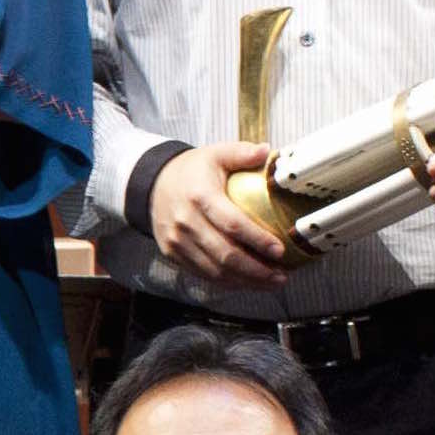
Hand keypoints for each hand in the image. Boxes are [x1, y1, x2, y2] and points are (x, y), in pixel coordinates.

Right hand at [148, 142, 290, 288]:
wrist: (152, 184)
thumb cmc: (191, 170)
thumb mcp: (215, 153)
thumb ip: (242, 152)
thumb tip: (269, 151)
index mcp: (200, 196)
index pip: (232, 224)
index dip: (257, 240)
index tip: (279, 250)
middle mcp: (186, 222)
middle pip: (225, 255)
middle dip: (257, 270)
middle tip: (281, 276)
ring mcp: (177, 241)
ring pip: (215, 271)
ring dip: (246, 281)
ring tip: (271, 282)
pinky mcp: (173, 254)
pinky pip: (203, 274)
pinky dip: (228, 282)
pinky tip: (248, 282)